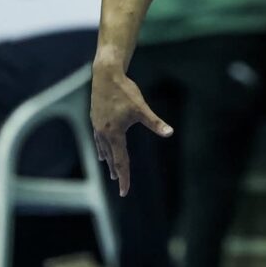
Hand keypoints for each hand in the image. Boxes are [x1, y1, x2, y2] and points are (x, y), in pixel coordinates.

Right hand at [91, 64, 172, 196]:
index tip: (125, 192)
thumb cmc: (125, 90)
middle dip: (117, 171)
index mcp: (115, 134)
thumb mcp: (142, 108)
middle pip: (111, 157)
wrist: (106, 75)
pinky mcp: (95, 119)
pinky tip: (102, 151)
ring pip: (103, 149)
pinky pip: (98, 139)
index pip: (121, 161)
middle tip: (120, 184)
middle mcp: (103, 133)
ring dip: (109, 160)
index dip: (124, 177)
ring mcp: (97, 126)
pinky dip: (101, 148)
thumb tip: (170, 132)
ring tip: (112, 171)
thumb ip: (155, 122)